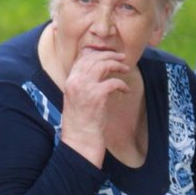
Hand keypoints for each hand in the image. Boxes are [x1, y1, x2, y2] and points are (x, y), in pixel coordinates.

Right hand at [58, 48, 129, 166]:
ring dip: (117, 65)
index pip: (82, 58)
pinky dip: (122, 85)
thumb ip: (83, 85)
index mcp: (69, 82)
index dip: (97, 53)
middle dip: (109, 55)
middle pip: (94, 58)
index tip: (108, 54)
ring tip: (126, 69)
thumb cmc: (80, 123)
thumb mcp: (76, 100)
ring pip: (103, 65)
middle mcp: (75, 82)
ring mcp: (85, 88)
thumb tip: (98, 73)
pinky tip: (125, 90)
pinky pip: (113, 82)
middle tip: (121, 58)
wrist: (79, 141)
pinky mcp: (97, 96)